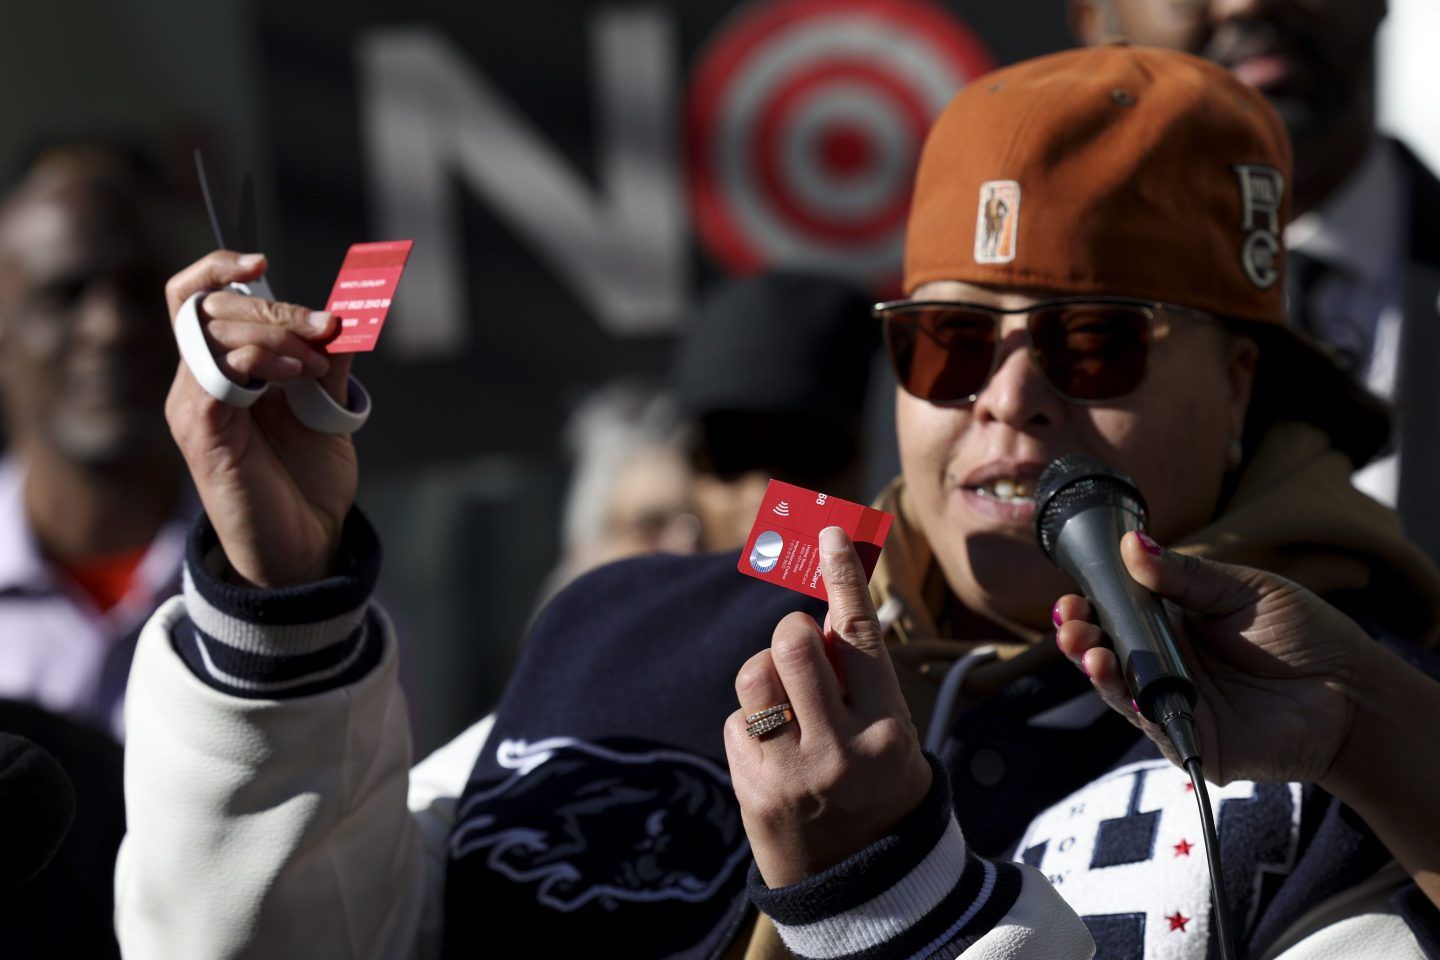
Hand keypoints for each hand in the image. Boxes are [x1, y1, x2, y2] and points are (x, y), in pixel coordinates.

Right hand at [164, 251, 356, 586]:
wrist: (307, 546)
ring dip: (272, 331)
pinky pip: (214, 371)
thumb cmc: (309, 482)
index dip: (217, 267)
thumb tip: (347, 313)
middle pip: (210, 306)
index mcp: (223, 370)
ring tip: (315, 363)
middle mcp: (198, 383)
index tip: (261, 259)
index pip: (194, 298)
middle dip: (275, 306)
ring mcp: (194, 406)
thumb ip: (329, 360)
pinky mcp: (201, 431)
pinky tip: (295, 374)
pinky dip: (258, 358)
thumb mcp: (328, 407)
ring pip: (211, 332)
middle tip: (327, 331)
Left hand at [724, 527, 931, 887]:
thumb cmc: (882, 790)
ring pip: (753, 673)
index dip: (844, 577)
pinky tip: (775, 752)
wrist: (864, 887)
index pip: (859, 637)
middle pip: (791, 643)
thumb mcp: (894, 734)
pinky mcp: (754, 790)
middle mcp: (841, 750)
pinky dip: (753, 724)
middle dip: (790, 631)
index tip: (830, 530)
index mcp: (888, 730)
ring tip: (786, 702)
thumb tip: (826, 608)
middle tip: (800, 649)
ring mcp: (793, 773)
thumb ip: (861, 677)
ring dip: (766, 673)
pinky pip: (738, 720)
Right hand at [1054, 532, 1368, 785]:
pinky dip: (1128, 702)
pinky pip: (1150, 723)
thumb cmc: (1306, 636)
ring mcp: (1176, 705)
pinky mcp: (1191, 743)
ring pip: (1119, 690)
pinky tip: (1113, 676)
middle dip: (1078, 636)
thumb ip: (1185, 574)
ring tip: (1086, 648)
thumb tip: (1131, 543)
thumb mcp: (1242, 590)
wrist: (1356, 691)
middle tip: (1070, 621)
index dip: (1089, 606)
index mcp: (1173, 626)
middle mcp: (1166, 666)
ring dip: (1094, 669)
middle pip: (1106, 653)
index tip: (1073, 595)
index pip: (1115, 615)